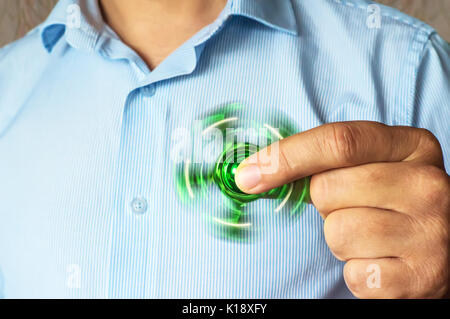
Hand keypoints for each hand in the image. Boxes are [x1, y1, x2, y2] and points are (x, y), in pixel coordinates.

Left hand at [235, 121, 448, 297]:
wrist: (445, 251)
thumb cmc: (394, 203)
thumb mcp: (376, 166)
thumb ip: (330, 160)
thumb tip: (253, 173)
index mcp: (414, 147)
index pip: (338, 142)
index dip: (285, 157)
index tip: (247, 174)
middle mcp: (429, 185)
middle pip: (327, 189)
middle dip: (325, 204)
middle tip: (354, 208)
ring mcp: (430, 234)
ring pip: (336, 232)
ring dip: (340, 240)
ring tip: (371, 237)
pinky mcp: (421, 278)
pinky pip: (353, 272)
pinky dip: (356, 271)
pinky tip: (381, 262)